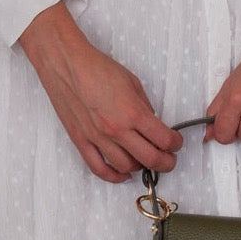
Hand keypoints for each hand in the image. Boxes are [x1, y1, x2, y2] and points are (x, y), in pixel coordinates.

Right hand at [20, 2, 181, 182]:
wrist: (65, 63)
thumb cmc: (96, 68)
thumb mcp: (132, 83)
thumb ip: (145, 108)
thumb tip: (153, 125)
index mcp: (132, 112)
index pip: (164, 140)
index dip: (176, 144)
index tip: (176, 143)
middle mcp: (116, 129)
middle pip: (150, 159)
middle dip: (166, 163)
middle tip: (169, 160)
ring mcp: (98, 138)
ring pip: (127, 167)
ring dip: (141, 167)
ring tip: (144, 160)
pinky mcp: (81, 141)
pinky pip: (99, 169)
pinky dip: (114, 176)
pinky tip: (123, 174)